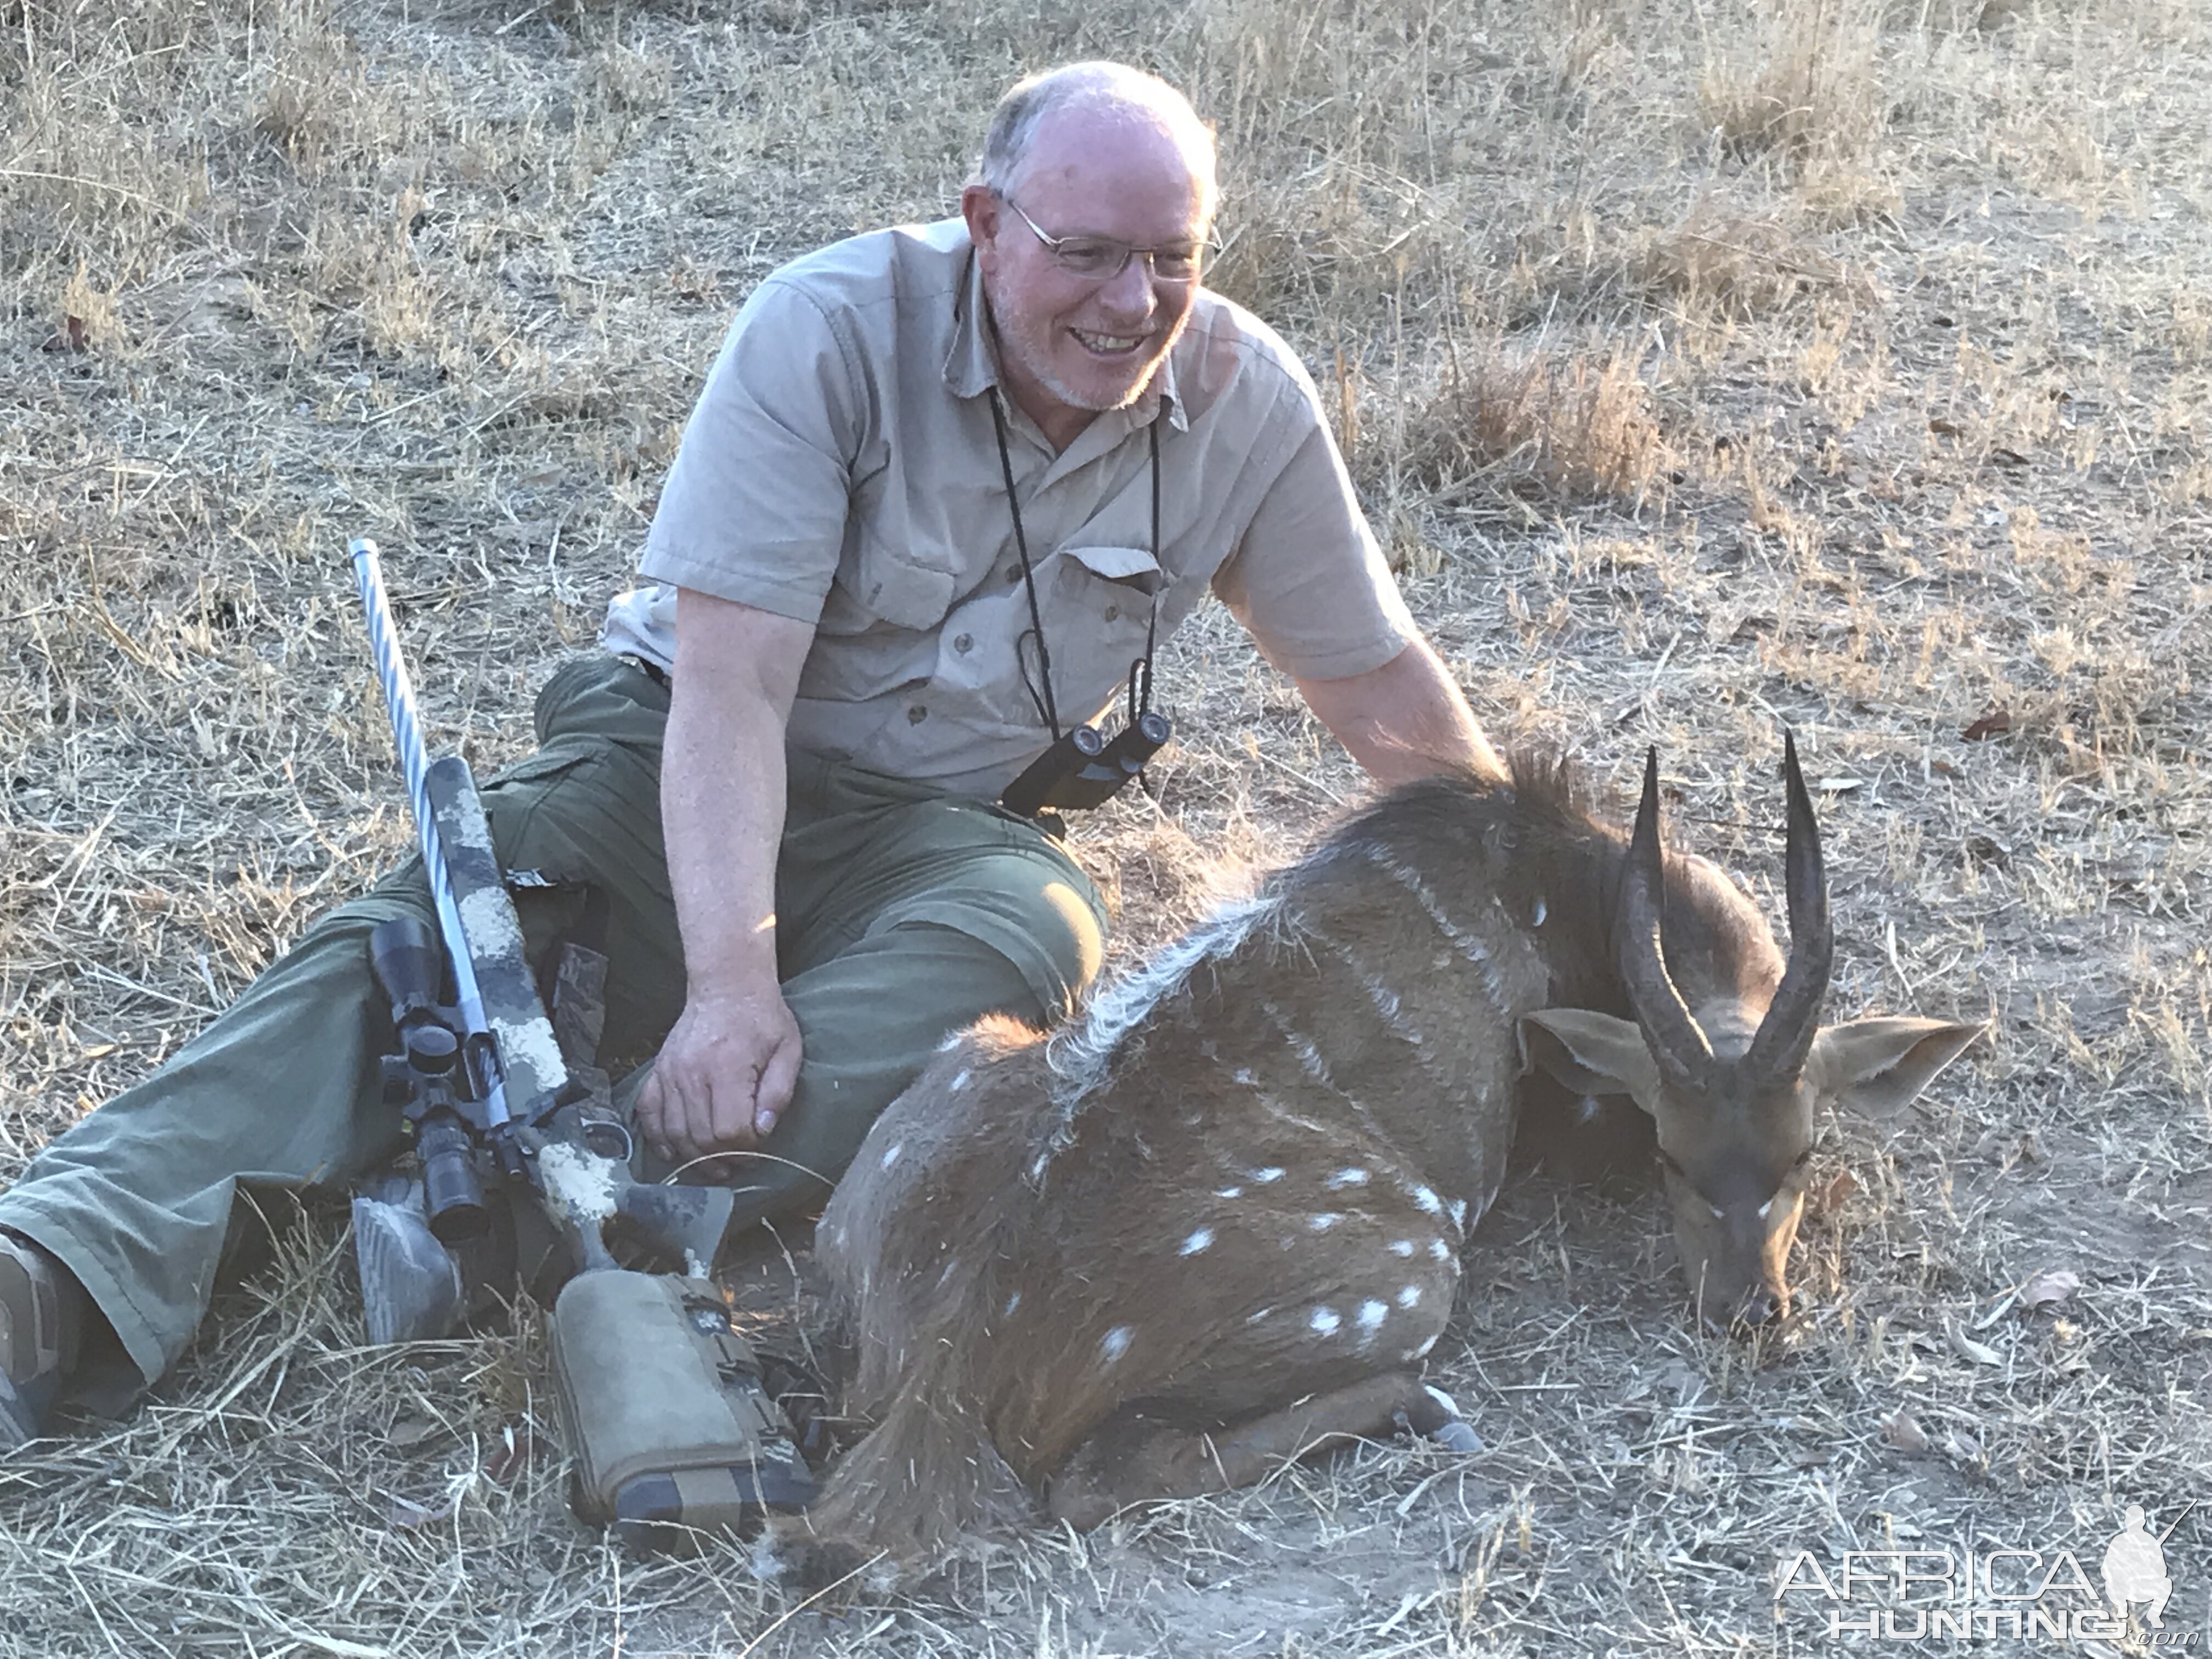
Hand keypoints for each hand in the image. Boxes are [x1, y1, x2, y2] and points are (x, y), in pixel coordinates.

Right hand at [633, 984, 803, 1176]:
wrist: (727, 988)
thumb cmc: (762, 1019)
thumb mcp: (788, 1051)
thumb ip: (778, 1093)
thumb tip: (763, 1131)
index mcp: (727, 1068)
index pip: (729, 1130)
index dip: (744, 1150)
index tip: (757, 1150)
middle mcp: (692, 1073)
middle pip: (700, 1138)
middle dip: (722, 1160)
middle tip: (739, 1164)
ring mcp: (670, 1073)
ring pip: (674, 1132)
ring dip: (694, 1157)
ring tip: (715, 1166)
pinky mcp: (657, 1071)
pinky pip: (648, 1113)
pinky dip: (657, 1137)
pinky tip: (673, 1152)